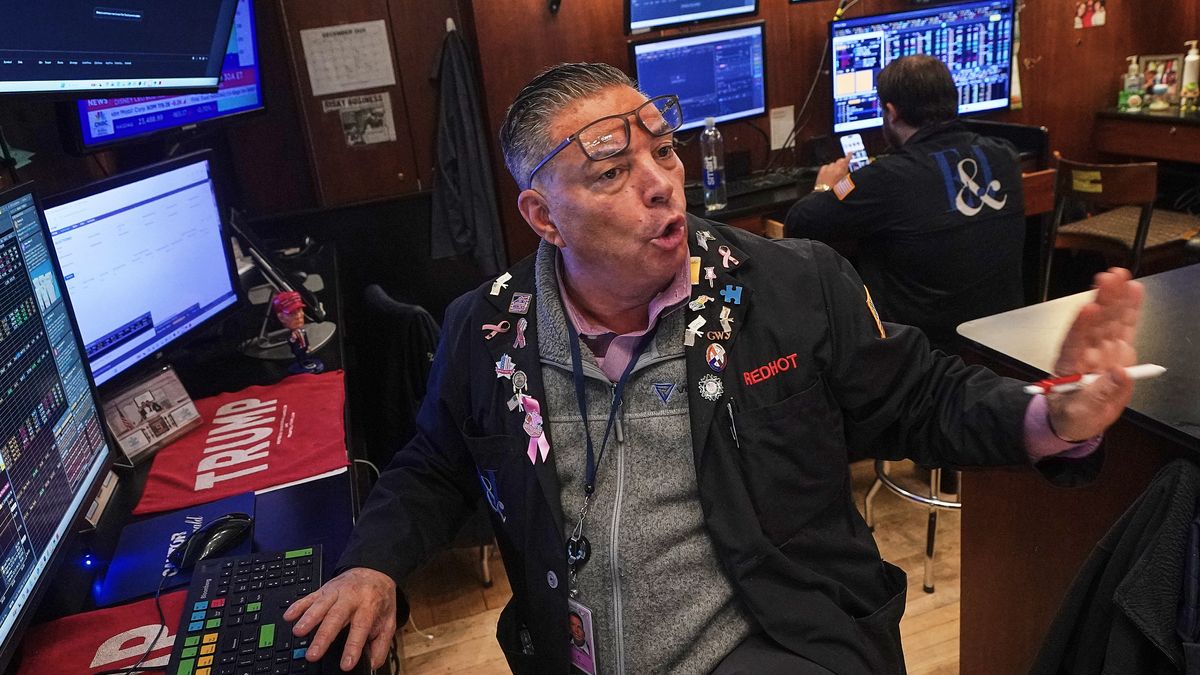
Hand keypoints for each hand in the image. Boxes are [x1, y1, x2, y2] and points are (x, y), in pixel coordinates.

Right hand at [283, 567, 396, 670]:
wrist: (375, 572)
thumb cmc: (379, 599)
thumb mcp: (388, 621)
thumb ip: (381, 645)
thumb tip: (373, 665)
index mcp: (369, 606)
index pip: (361, 628)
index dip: (353, 647)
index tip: (346, 665)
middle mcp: (352, 598)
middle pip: (336, 617)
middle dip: (324, 637)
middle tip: (313, 654)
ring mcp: (336, 592)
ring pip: (321, 605)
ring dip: (308, 618)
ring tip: (298, 633)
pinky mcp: (324, 589)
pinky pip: (309, 597)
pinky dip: (298, 606)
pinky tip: (289, 616)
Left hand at [815, 153, 851, 188]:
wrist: (825, 195)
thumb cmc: (836, 191)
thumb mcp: (846, 182)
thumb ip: (846, 174)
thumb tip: (847, 170)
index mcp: (842, 170)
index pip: (846, 159)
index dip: (849, 155)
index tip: (850, 153)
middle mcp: (834, 167)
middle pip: (839, 161)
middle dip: (841, 163)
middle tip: (842, 169)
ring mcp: (827, 169)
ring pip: (832, 164)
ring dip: (834, 167)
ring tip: (834, 176)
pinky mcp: (821, 171)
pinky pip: (826, 167)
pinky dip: (828, 169)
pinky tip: (828, 175)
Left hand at [1047, 268, 1143, 440]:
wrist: (1078, 418)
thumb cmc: (1073, 414)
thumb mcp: (1081, 412)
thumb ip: (1099, 394)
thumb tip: (1120, 374)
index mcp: (1069, 366)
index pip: (1073, 343)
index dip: (1081, 327)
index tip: (1088, 310)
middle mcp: (1086, 351)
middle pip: (1094, 323)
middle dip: (1101, 300)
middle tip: (1108, 278)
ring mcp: (1102, 348)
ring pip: (1109, 319)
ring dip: (1115, 297)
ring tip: (1120, 276)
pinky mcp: (1118, 349)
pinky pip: (1125, 326)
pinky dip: (1130, 309)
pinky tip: (1134, 290)